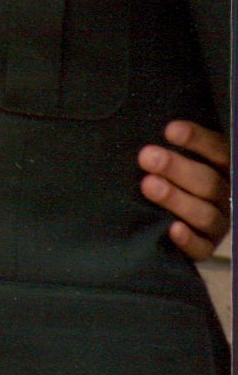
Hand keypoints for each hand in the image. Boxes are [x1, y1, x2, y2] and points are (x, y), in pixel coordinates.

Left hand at [139, 120, 230, 260]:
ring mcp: (219, 224)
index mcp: (224, 168)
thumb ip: (172, 145)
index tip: (169, 130)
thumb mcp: (177, 159)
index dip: (197, 140)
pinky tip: (172, 229)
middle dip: (177, 169)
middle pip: (209, 182)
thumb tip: (154, 126)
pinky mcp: (206, 248)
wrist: (171, 219)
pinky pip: (201, 248)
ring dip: (176, 199)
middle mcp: (227, 196)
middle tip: (147, 157)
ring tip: (148, 185)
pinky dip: (188, 240)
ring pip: (205, 214)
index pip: (218, 151)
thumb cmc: (171, 177)